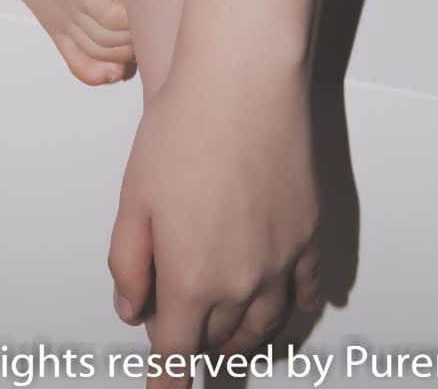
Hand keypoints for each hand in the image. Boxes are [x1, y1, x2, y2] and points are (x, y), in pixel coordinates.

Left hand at [108, 53, 320, 355]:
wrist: (243, 80)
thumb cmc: (183, 128)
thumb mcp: (134, 198)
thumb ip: (129, 263)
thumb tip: (131, 309)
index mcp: (190, 279)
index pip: (175, 353)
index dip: (167, 382)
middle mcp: (241, 282)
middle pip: (218, 339)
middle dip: (198, 346)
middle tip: (186, 340)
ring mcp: (281, 260)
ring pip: (264, 324)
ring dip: (242, 336)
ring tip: (230, 338)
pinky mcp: (308, 233)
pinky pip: (306, 289)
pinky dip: (295, 305)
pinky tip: (289, 305)